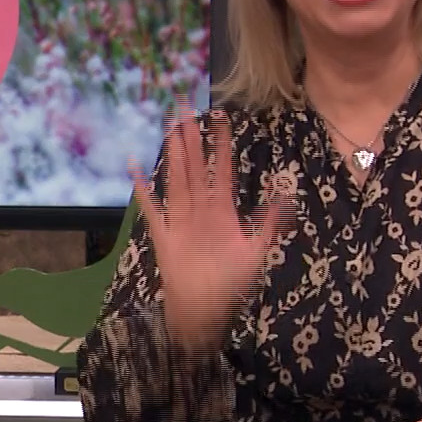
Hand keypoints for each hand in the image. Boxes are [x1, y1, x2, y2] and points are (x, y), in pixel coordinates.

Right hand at [133, 106, 294, 347]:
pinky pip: (152, 208)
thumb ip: (268, 225)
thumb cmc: (230, 285)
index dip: (221, 145)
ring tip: (169, 128)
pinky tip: (134, 168)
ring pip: (176, 179)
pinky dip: (142, 189)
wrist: (204, 311)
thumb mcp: (256, 252)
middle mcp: (200, 210)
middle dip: (192, 139)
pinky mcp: (163, 234)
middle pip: (195, 167)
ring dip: (173, 155)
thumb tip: (286, 198)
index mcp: (222, 211)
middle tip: (185, 110)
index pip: (221, 170)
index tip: (221, 119)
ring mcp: (180, 219)